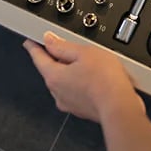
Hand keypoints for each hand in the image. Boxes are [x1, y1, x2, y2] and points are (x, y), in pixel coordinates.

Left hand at [24, 31, 143, 123]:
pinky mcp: (82, 109)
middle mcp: (57, 93)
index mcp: (54, 76)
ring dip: (71, 72)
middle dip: (56, 59)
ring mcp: (69, 103)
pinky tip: (96, 78)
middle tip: (67, 48)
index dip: (34, 46)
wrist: (121, 107)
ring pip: (64, 82)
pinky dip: (81, 83)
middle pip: (51, 70)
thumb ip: (63, 46)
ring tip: (89, 63)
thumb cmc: (105, 80)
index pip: (38, 57)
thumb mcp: (84, 52)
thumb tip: (50, 40)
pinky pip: (76, 91)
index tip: (30, 42)